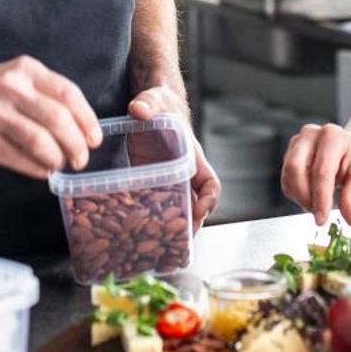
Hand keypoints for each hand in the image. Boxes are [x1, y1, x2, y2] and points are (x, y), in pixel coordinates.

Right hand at [0, 55, 101, 180]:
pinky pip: (20, 158)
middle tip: (81, 159)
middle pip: (58, 119)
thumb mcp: (14, 80)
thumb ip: (44, 96)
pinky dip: (38, 169)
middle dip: (77, 144)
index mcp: (25, 70)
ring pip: (41, 141)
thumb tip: (81, 129)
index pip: (68, 94)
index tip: (95, 138)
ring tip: (62, 164)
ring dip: (59, 159)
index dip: (87, 120)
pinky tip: (43, 170)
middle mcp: (10, 88)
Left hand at [128, 85, 220, 229]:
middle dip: (191, 226)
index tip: (200, 211)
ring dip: (174, 230)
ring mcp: (168, 182)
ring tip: (164, 250)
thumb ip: (149, 104)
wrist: (149, 108)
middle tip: (180, 243)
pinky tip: (140, 235)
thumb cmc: (159, 104)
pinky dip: (154, 222)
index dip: (209, 200)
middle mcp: (184, 174)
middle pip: (196, 206)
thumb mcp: (154, 101)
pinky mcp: (152, 185)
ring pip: (178, 212)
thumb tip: (140, 109)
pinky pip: (158, 208)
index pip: (211, 184)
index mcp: (192, 157)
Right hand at [280, 123, 350, 227]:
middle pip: (295, 168)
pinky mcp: (290, 152)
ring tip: (318, 204)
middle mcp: (311, 134)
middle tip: (318, 215)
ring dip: (300, 197)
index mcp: (332, 136)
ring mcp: (298, 142)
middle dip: (304, 197)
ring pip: (288, 175)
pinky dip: (296, 194)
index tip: (322, 218)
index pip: (321, 171)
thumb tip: (350, 219)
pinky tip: (312, 196)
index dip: (320, 198)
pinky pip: (285, 179)